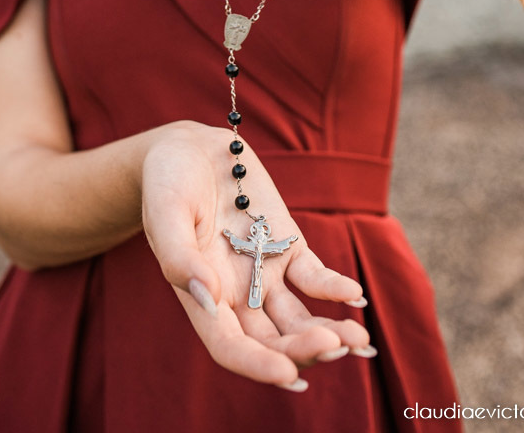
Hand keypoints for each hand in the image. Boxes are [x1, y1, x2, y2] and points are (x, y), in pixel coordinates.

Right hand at [141, 121, 374, 390]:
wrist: (188, 147)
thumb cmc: (167, 181)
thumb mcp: (165, 211)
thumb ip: (179, 256)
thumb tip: (207, 297)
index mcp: (201, 297)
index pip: (229, 347)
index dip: (257, 366)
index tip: (288, 375)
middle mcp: (235, 295)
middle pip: (272, 340)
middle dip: (303, 350)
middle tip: (334, 346)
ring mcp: (264, 272)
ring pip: (298, 318)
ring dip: (327, 332)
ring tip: (358, 339)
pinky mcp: (287, 245)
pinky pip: (313, 277)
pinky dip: (334, 288)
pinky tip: (354, 295)